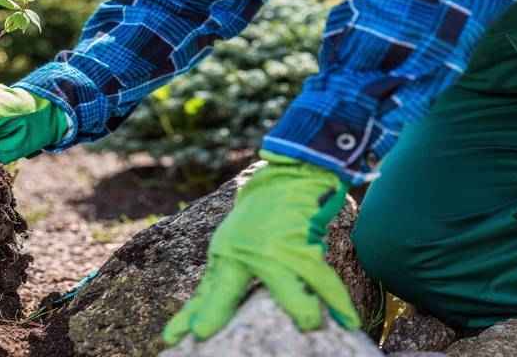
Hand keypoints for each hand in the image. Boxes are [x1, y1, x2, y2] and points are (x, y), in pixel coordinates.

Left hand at [162, 151, 360, 344]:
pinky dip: (338, 301)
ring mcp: (274, 250)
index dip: (189, 317)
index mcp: (226, 256)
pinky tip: (347, 321)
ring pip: (289, 288)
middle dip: (216, 312)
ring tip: (310, 326)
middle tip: (201, 334)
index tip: (170, 338)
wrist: (287, 178)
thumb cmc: (260, 219)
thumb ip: (222, 283)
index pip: (204, 294)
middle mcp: (244, 254)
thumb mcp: (231, 247)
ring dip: (302, 310)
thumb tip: (201, 321)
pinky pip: (323, 280)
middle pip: (228, 291)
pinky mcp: (303, 245)